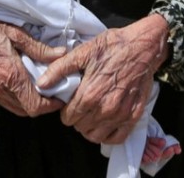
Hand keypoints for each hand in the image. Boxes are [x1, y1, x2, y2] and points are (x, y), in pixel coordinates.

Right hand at [0, 13, 65, 116]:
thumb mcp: (15, 33)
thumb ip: (38, 48)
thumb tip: (60, 54)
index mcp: (10, 74)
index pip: (34, 105)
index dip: (51, 105)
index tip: (60, 97)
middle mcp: (0, 88)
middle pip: (27, 111)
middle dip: (43, 105)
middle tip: (53, 92)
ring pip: (16, 109)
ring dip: (30, 103)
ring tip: (41, 88)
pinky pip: (6, 102)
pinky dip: (19, 99)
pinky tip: (24, 84)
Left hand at [37, 13, 169, 144]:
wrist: (143, 46)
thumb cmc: (113, 46)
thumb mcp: (83, 52)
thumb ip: (60, 69)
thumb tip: (41, 84)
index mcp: (90, 94)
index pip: (68, 118)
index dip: (65, 111)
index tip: (70, 102)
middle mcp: (105, 108)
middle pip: (80, 127)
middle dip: (77, 118)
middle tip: (82, 105)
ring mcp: (121, 114)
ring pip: (96, 136)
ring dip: (90, 128)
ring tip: (91, 114)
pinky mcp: (134, 116)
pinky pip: (116, 138)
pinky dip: (108, 135)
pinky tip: (105, 123)